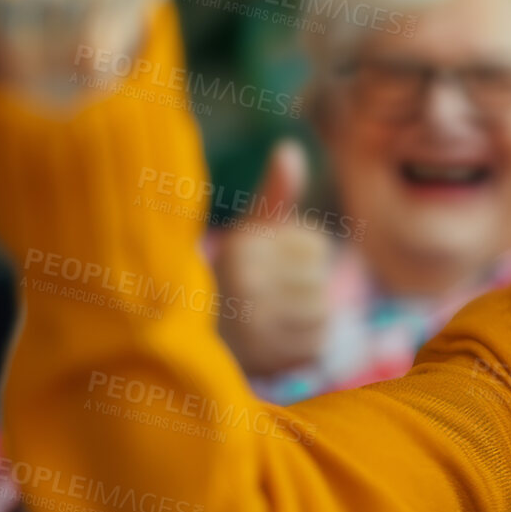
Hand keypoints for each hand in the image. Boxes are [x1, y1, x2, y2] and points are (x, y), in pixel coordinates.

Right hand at [215, 140, 333, 378]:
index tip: (265, 264)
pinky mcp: (267, 363)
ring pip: (321, 315)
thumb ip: (274, 194)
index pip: (316, 245)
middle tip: (263, 296)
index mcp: (242, 248)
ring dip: (304, 319)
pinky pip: (316, 348)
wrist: (189, 339)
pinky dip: (302, 347)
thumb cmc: (230, 275)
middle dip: (301, 287)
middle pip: (321, 281)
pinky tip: (272, 343)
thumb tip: (290, 148)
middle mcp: (246, 285)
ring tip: (268, 319)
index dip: (299, 254)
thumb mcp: (248, 230)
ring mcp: (256, 328)